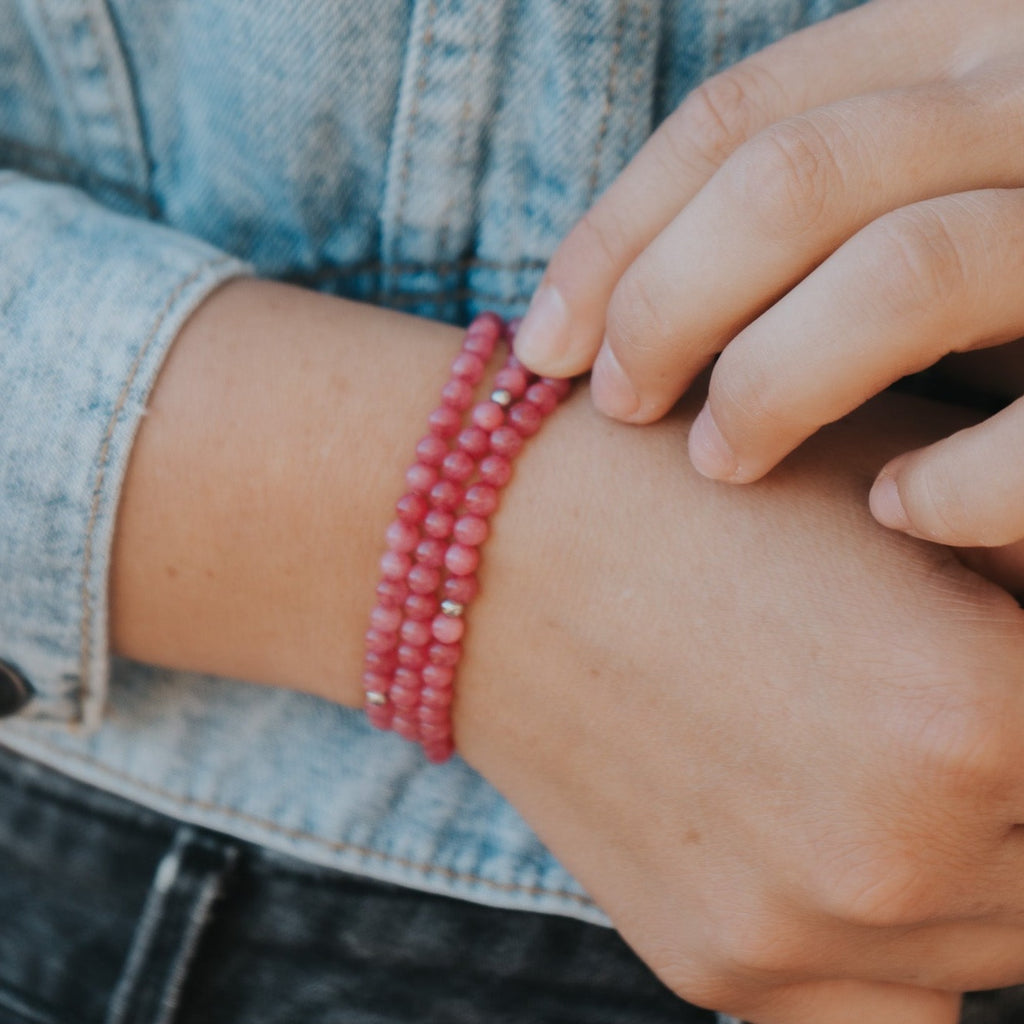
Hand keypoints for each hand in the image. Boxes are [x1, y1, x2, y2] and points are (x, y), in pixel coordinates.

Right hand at [455, 387, 1023, 1023]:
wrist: (498, 552)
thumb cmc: (690, 493)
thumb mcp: (890, 492)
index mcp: (977, 713)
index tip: (992, 670)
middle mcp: (900, 856)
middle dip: (1022, 785)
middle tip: (938, 713)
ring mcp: (800, 932)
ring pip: (988, 947)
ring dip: (977, 873)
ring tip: (891, 773)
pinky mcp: (717, 965)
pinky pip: (879, 1005)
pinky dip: (893, 952)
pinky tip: (841, 859)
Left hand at [512, 0, 1023, 549]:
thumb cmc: (1023, 275)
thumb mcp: (928, 176)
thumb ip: (822, 199)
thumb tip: (625, 299)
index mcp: (960, 32)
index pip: (732, 122)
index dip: (611, 239)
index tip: (540, 347)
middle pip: (788, 181)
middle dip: (666, 306)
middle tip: (619, 407)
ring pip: (904, 271)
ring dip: (777, 382)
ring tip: (719, 462)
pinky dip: (958, 478)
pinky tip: (894, 511)